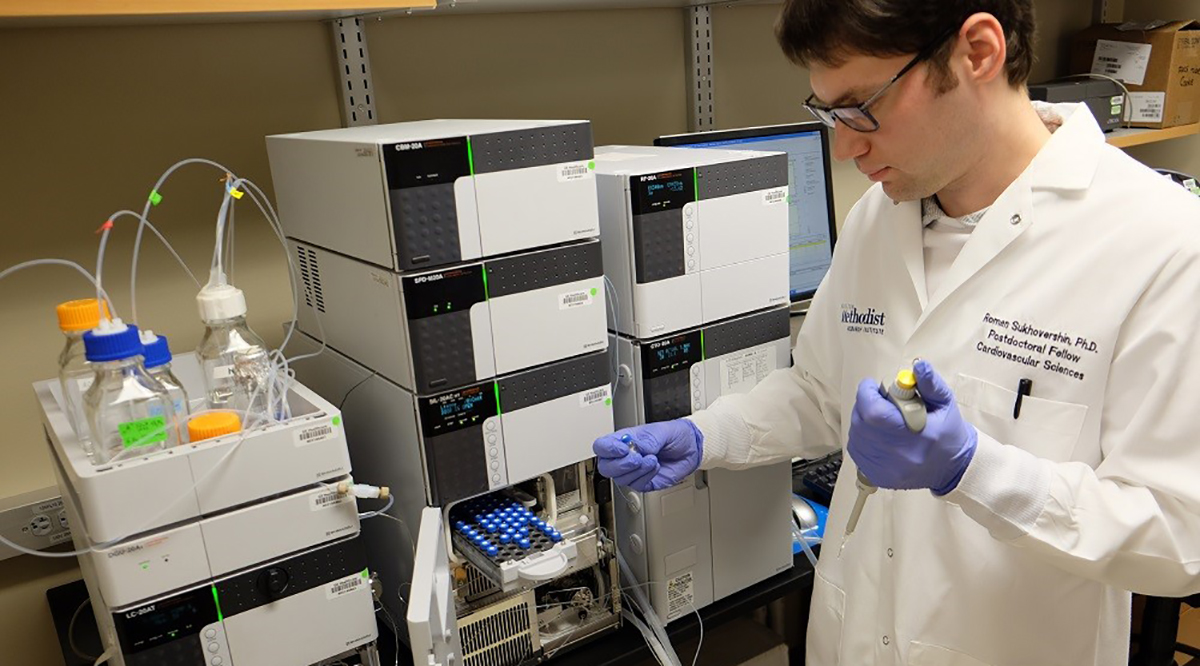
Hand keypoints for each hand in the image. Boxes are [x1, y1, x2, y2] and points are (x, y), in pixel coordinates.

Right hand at [592, 419, 703, 491]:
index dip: (607, 449)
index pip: (602, 446)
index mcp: (623, 440)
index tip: (622, 449)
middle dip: (621, 465)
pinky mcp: (644, 482)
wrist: (691, 448)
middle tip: (637, 458)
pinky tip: (655, 467)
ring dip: (637, 470)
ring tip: (652, 459)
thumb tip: (635, 446)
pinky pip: (637, 485)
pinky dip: (647, 476)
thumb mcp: (661, 431)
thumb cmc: (675, 435)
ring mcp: (633, 471)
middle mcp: (625, 456)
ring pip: (620, 479)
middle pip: (606, 467)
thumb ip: (647, 439)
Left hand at [847, 360, 976, 494]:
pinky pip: (856, 451)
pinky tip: (876, 433)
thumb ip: (930, 383)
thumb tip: (919, 365)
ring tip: (879, 416)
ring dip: (862, 421)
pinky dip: (861, 438)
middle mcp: (900, 456)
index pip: (876, 413)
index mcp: (919, 436)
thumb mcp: (945, 403)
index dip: (868, 394)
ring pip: (856, 436)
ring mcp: (887, 470)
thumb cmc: (948, 433)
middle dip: (865, 405)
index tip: (872, 385)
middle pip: (862, 423)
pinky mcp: (878, 476)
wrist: (952, 467)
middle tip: (878, 400)